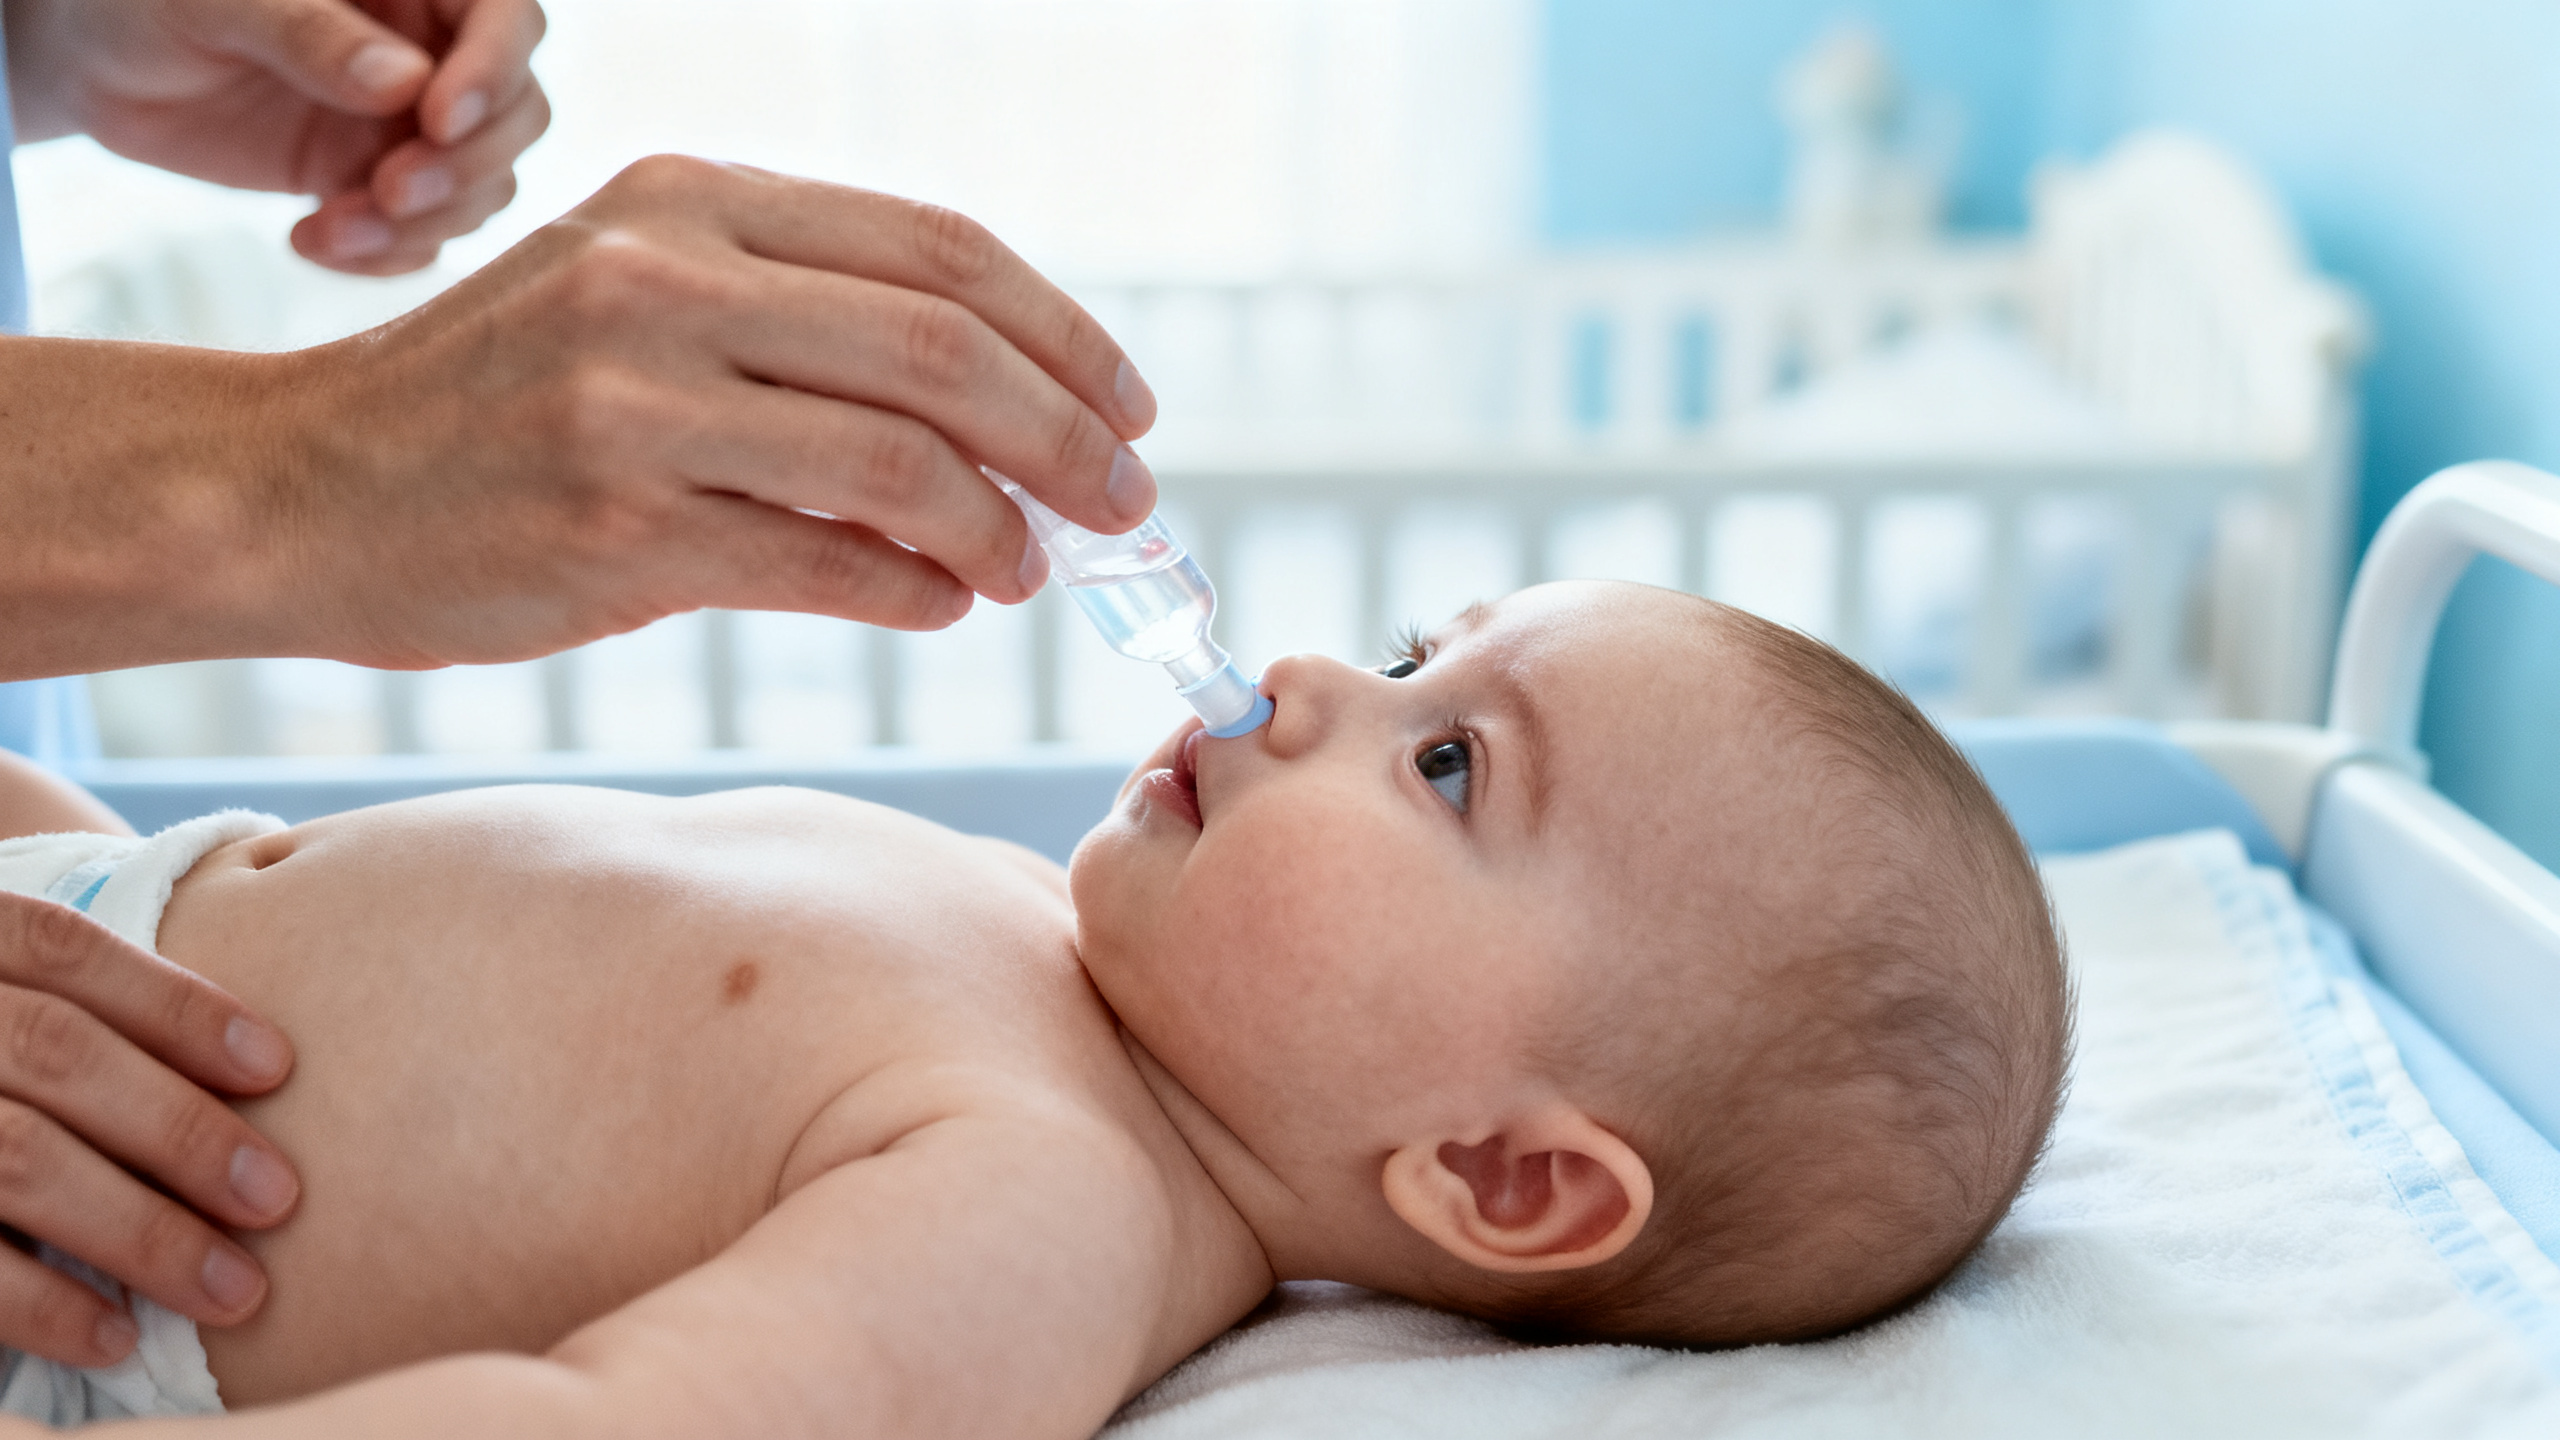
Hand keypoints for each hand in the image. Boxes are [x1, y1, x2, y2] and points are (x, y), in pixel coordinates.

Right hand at [0, 895, 297, 1367]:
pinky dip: (44, 1306)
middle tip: (279, 1199)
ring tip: (234, 1289)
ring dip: (141, 1231)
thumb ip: (89, 1025)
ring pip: (18, 1157)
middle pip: (56, 1053)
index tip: (278, 1066)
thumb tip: (258, 1071)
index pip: (64, 951)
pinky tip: (118, 1337)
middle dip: (179, 1127)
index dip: (175, 1006)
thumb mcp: (12, 1017)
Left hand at [2, 0, 548, 273]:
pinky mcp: (376, 182)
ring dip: (426, 223)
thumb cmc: (148, 1)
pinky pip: (425, 234)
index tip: (437, 120)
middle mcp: (428, 51)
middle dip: (467, 166)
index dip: (494, 71)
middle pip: (517, 113)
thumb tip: (405, 83)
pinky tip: (313, 242)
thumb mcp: (217, 2)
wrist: (96, 65)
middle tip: (389, 191)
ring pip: (482, 183)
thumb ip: (310, 34)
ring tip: (332, 229)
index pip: (505, 19)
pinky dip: (386, 256)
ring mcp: (408, 123)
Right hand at [248, 159, 1161, 663]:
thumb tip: (1009, 411)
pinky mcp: (616, 529)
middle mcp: (666, 280)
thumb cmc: (497, 402)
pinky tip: (940, 604)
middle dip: (1068, 438)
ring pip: (902, 464)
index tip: (1127, 407)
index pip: (941, 250)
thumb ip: (802, 319)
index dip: (1064, 334)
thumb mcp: (635, 293)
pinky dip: (915, 591)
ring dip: (1000, 531)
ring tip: (1025, 569)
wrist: (298, 489)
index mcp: (691, 200)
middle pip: (946, 351)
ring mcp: (635, 404)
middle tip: (1123, 503)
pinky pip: (826, 566)